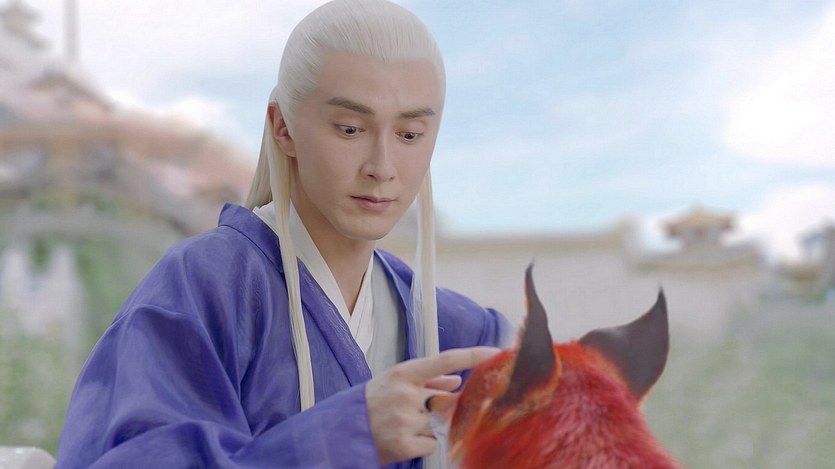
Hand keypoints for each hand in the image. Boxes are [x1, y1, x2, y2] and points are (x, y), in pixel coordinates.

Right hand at [366, 346, 499, 464]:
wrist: (339, 432)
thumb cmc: (371, 403)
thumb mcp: (394, 383)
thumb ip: (427, 380)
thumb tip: (456, 380)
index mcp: (403, 374)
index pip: (445, 359)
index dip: (473, 356)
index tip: (496, 352)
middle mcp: (406, 394)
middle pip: (448, 400)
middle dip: (446, 409)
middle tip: (426, 412)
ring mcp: (405, 420)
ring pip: (441, 425)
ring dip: (431, 428)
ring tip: (406, 427)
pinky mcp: (404, 444)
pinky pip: (432, 444)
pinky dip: (424, 445)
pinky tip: (405, 440)